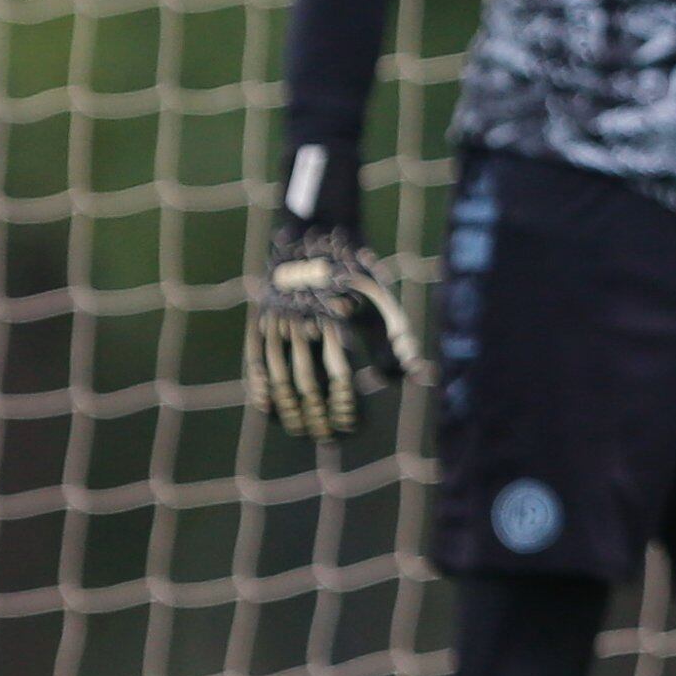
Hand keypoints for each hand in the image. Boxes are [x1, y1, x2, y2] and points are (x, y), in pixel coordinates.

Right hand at [246, 227, 421, 439]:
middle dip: (317, 418)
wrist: (316, 235)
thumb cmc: (358, 274)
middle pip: (307, 385)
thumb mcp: (383, 301)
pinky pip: (255, 361)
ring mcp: (278, 322)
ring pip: (279, 377)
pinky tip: (268, 411)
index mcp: (336, 319)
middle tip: (327, 440)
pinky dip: (260, 389)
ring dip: (290, 412)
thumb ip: (399, 340)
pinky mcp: (261, 320)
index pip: (339, 376)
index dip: (344, 406)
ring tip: (301, 432)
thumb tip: (421, 376)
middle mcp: (303, 323)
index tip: (350, 427)